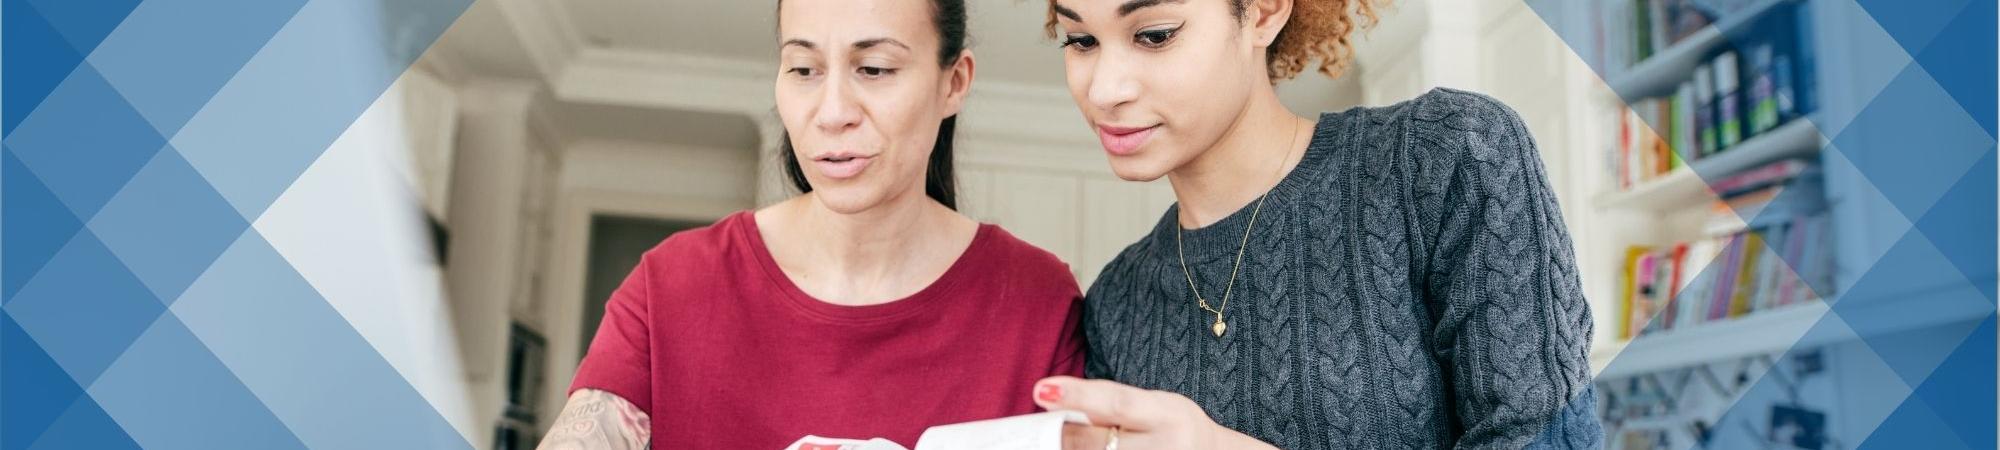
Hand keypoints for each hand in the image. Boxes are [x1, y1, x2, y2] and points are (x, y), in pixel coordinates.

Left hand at [1033, 376, 1274, 449]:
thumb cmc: (1174, 427)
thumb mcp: (1154, 405)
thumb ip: (1110, 403)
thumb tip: (1051, 398)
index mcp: (1168, 415)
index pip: (1117, 402)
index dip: (1077, 395)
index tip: (1040, 390)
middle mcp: (1165, 449)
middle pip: (1095, 443)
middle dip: (1061, 435)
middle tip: (1040, 428)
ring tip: (1071, 441)